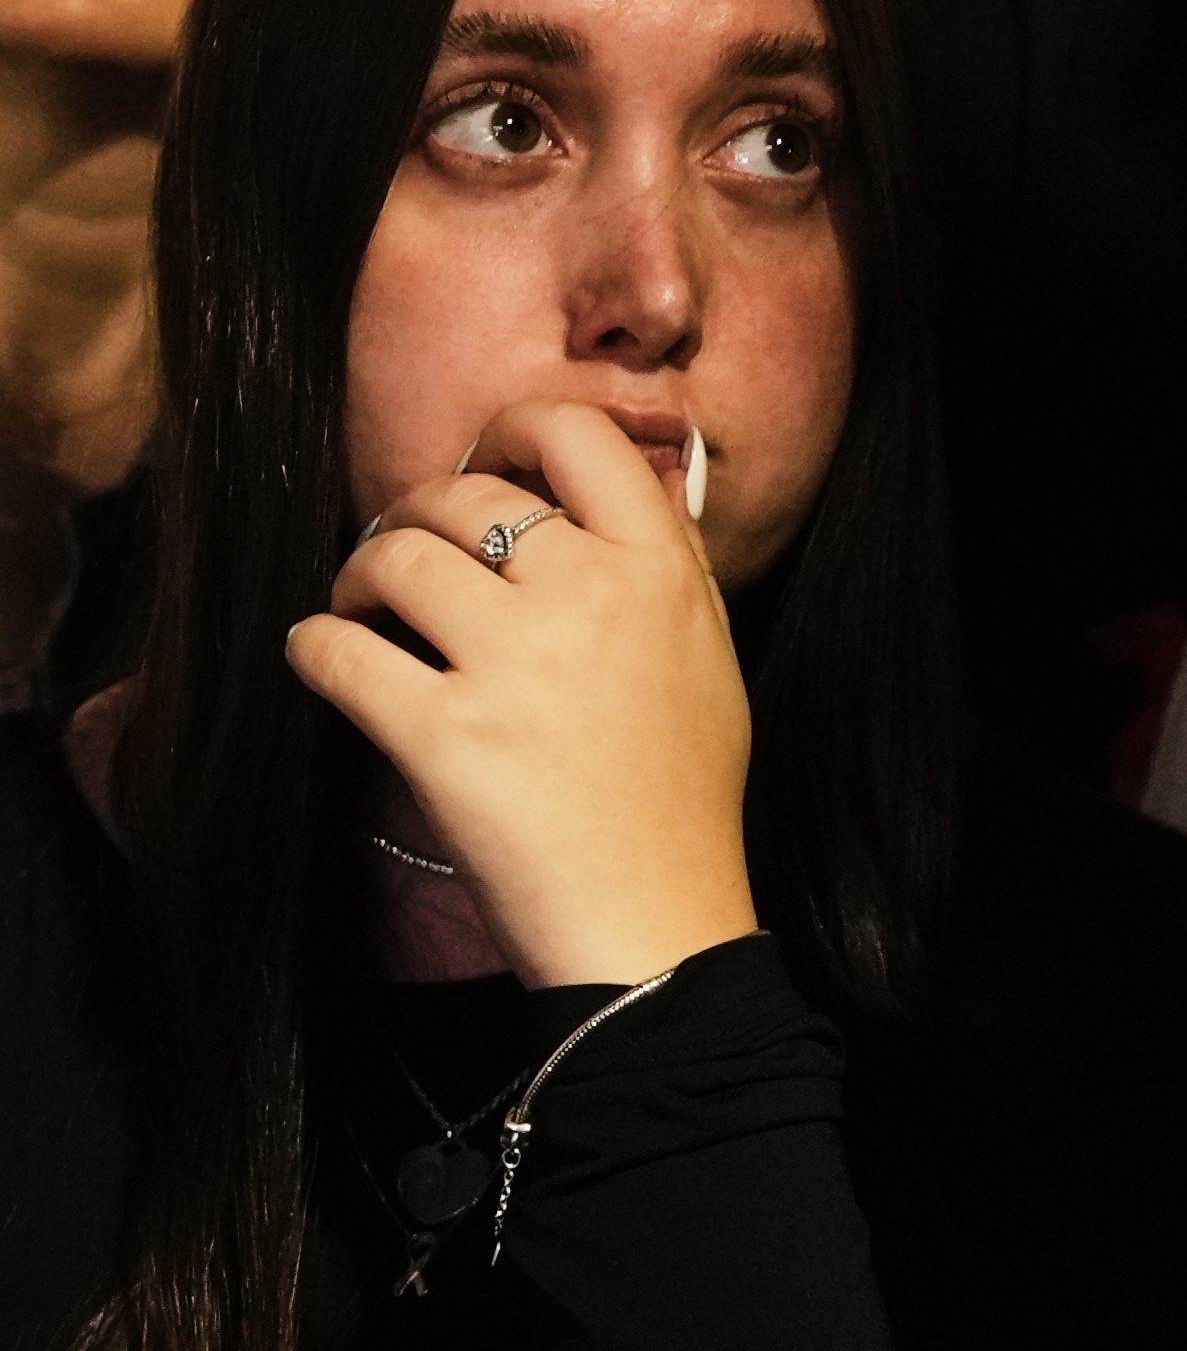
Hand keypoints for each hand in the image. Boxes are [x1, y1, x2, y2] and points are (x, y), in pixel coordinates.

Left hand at [287, 400, 759, 989]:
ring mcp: (516, 665)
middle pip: (460, 495)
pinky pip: (335, 650)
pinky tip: (325, 662)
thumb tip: (594, 497)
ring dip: (357, 577)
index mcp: (664, 574)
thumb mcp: (708, 659)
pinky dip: (313, 648)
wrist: (658, 921)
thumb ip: (660, 571)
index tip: (479, 457)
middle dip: (410, 518)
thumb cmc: (684, 800)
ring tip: (363, 611)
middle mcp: (593, 598)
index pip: (576, 436)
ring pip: (392, 557)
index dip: (508, 429)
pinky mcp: (444, 733)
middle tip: (402, 559)